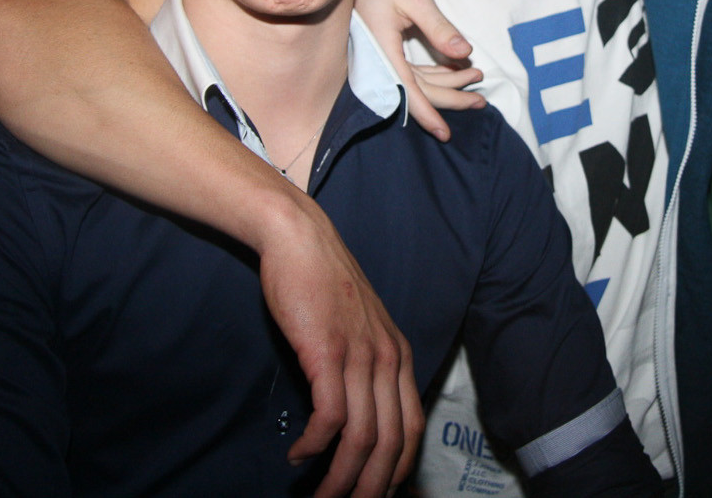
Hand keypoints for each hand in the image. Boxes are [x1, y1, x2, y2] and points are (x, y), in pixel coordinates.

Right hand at [259, 195, 423, 496]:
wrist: (301, 239)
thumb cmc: (322, 283)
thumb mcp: (359, 326)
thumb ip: (364, 366)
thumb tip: (355, 413)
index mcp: (398, 355)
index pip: (411, 428)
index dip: (397, 469)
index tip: (379, 493)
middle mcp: (387, 358)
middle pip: (390, 442)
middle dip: (371, 486)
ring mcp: (359, 355)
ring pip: (361, 437)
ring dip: (340, 477)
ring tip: (321, 497)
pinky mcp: (327, 352)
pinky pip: (330, 415)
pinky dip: (316, 444)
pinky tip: (299, 454)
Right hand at [357, 0, 484, 140]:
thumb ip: (439, 27)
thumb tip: (466, 52)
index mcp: (382, 50)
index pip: (408, 91)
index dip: (427, 114)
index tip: (445, 133)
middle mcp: (379, 60)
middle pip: (417, 91)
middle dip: (450, 98)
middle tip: (481, 101)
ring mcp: (382, 57)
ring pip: (416, 82)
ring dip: (446, 84)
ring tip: (477, 79)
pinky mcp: (386, 50)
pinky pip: (412, 71)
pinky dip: (436, 72)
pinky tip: (457, 66)